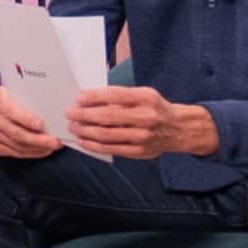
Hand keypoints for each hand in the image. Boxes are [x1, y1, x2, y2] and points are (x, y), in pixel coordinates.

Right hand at [0, 85, 58, 158]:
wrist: (9, 106)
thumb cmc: (21, 98)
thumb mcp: (27, 93)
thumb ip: (36, 99)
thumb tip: (56, 109)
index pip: (9, 109)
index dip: (25, 118)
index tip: (40, 125)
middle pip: (13, 130)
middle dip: (36, 138)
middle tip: (53, 142)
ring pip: (14, 144)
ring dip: (35, 148)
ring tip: (51, 146)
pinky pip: (12, 152)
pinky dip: (29, 153)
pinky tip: (41, 150)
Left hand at [64, 84, 216, 161]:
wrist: (178, 129)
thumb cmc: (155, 108)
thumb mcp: (143, 95)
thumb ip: (121, 97)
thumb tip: (91, 100)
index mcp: (146, 98)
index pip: (115, 96)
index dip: (94, 97)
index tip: (79, 98)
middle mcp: (146, 118)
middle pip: (108, 117)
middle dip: (85, 115)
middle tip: (70, 113)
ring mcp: (142, 137)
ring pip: (107, 135)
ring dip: (86, 131)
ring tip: (74, 127)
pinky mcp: (139, 151)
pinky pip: (112, 149)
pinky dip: (94, 145)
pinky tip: (84, 141)